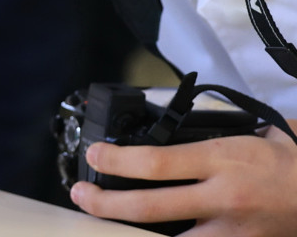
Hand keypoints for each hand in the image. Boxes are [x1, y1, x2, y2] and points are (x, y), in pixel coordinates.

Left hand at [71, 120, 296, 235]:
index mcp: (224, 160)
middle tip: (80, 195)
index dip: (116, 162)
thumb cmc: (292, 159)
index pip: (157, 163)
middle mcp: (224, 198)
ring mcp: (232, 231)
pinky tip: (147, 234)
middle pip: (149, 208)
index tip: (94, 156)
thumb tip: (170, 130)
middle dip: (105, 204)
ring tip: (103, 225)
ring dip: (129, 234)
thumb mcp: (254, 133)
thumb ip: (211, 134)